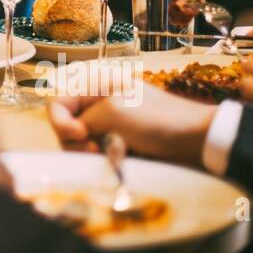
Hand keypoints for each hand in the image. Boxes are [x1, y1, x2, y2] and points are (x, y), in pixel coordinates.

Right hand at [47, 83, 217, 167]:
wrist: (196, 140)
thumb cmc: (156, 120)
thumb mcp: (113, 112)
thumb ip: (81, 120)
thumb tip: (74, 135)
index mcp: (95, 88)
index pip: (57, 105)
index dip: (61, 123)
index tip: (80, 135)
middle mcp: (98, 107)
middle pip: (65, 129)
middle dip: (75, 143)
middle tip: (96, 150)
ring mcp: (109, 129)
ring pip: (80, 147)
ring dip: (90, 155)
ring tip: (112, 157)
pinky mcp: (120, 148)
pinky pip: (98, 158)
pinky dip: (103, 163)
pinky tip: (118, 164)